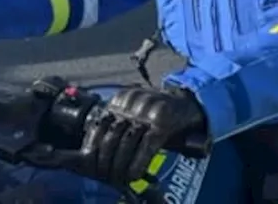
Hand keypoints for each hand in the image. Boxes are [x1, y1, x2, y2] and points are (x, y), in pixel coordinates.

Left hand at [79, 86, 209, 188]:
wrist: (189, 103)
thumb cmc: (156, 114)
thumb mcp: (132, 114)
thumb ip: (113, 128)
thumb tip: (88, 155)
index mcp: (120, 99)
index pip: (98, 127)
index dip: (92, 150)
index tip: (90, 167)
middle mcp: (132, 101)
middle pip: (111, 137)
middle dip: (106, 162)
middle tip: (105, 177)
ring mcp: (148, 110)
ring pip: (126, 143)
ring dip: (121, 166)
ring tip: (119, 178)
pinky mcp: (163, 120)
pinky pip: (146, 146)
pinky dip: (138, 163)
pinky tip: (134, 174)